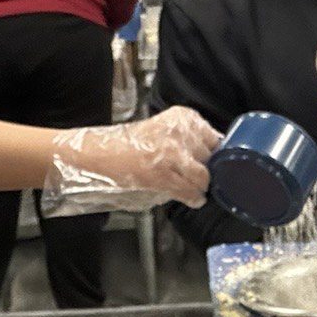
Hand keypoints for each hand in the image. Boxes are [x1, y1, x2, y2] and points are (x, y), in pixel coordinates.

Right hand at [52, 106, 220, 208]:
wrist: (102, 154)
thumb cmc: (129, 144)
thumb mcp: (163, 129)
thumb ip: (188, 137)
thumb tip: (214, 152)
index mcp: (181, 117)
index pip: (214, 137)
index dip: (215, 153)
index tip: (212, 160)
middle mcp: (179, 132)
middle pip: (211, 157)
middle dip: (208, 169)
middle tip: (200, 176)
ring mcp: (173, 154)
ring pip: (203, 176)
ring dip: (201, 185)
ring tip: (196, 188)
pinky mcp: (164, 175)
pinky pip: (190, 190)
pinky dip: (194, 197)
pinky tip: (193, 198)